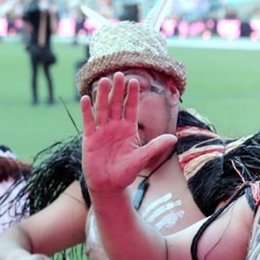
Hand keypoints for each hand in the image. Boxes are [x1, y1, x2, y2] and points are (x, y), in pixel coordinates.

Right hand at [79, 72, 176, 195]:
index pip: (131, 108)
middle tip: (118, 74)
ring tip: (104, 80)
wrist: (109, 185)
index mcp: (129, 129)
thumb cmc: (126, 173)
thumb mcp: (142, 158)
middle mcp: (115, 127)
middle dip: (117, 90)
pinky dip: (87, 111)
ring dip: (103, 95)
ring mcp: (102, 131)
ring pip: (102, 109)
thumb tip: (174, 138)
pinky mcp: (90, 138)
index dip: (132, 95)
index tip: (134, 81)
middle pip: (116, 104)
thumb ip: (155, 147)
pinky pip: (89, 122)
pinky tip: (85, 98)